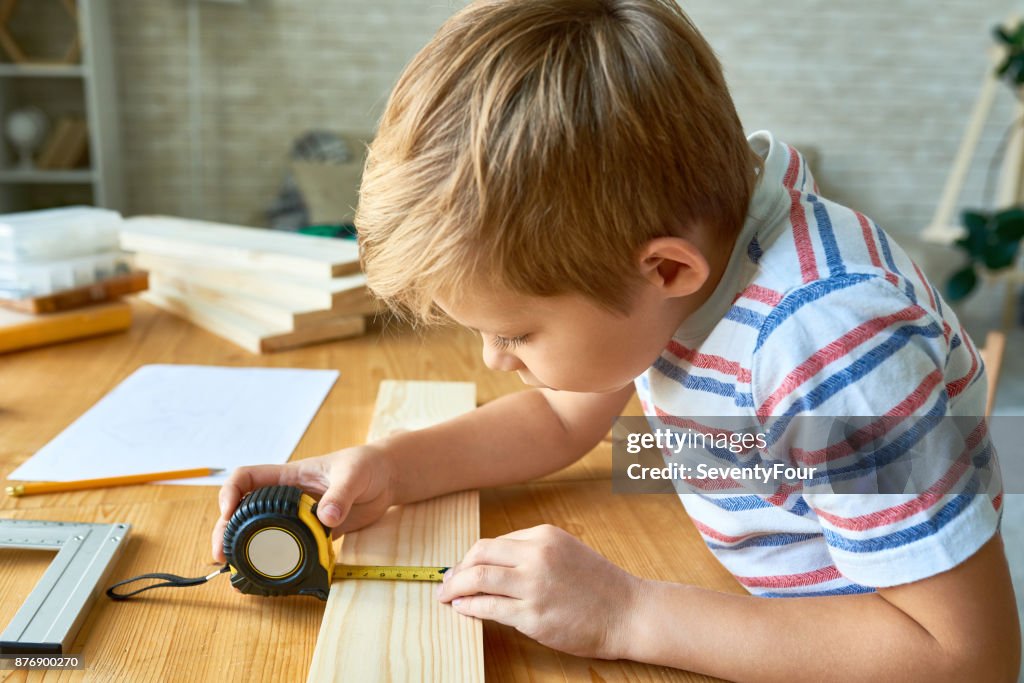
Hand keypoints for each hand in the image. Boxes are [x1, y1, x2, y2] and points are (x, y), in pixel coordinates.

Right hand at [210, 444, 395, 562]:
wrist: (386, 480)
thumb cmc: (367, 466)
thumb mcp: (354, 474)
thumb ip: (341, 494)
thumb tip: (326, 517)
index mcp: (289, 477)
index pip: (247, 478)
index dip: (231, 492)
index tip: (227, 512)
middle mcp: (286, 499)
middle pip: (244, 512)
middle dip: (227, 531)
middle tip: (222, 555)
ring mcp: (297, 519)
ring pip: (262, 534)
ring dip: (246, 553)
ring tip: (236, 575)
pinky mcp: (312, 536)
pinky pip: (288, 550)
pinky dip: (276, 565)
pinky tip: (268, 581)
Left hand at [436, 524, 642, 659]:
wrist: (628, 612)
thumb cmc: (599, 586)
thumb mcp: (565, 552)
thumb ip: (532, 553)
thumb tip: (491, 564)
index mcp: (544, 536)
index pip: (493, 543)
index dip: (471, 558)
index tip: (460, 570)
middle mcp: (537, 556)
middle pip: (479, 555)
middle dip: (456, 570)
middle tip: (446, 583)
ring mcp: (534, 586)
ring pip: (478, 579)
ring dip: (455, 588)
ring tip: (446, 597)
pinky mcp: (533, 616)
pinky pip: (488, 608)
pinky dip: (469, 608)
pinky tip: (463, 610)